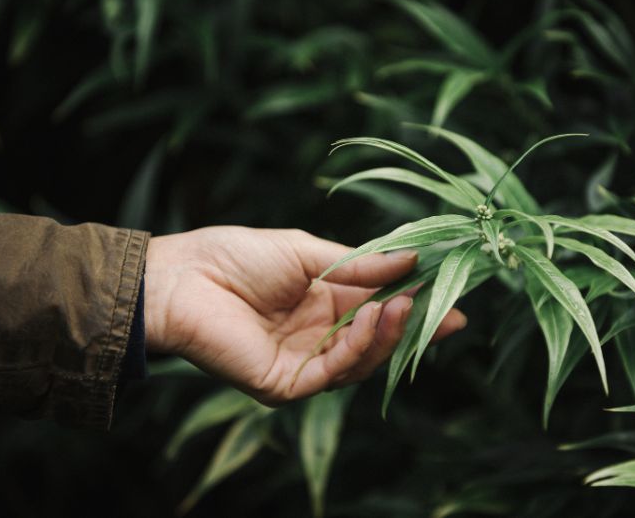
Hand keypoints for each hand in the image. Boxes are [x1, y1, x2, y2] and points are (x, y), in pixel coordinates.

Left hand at [143, 226, 466, 404]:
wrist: (181, 277)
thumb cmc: (236, 256)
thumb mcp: (308, 252)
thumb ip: (358, 264)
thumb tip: (411, 259)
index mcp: (323, 302)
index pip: (378, 309)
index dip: (414, 305)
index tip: (452, 298)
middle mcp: (318, 335)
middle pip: (377, 340)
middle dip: (414, 327)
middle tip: (448, 311)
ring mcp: (303, 363)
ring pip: (362, 361)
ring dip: (389, 334)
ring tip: (406, 305)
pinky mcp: (286, 383)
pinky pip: (333, 372)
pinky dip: (359, 347)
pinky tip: (373, 318)